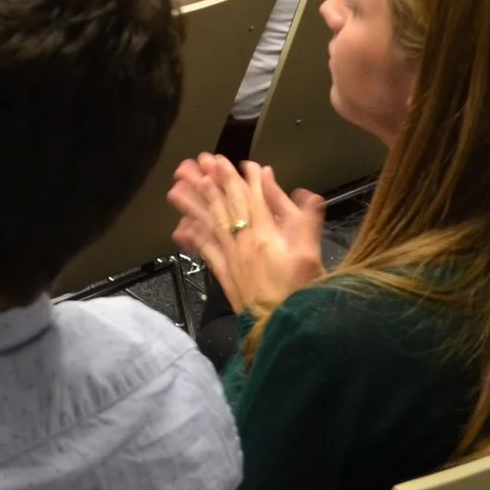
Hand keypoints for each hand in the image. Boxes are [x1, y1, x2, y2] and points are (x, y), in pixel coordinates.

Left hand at [169, 155, 324, 315]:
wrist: (282, 329)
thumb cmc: (301, 293)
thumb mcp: (312, 254)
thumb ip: (307, 221)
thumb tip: (305, 192)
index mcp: (265, 234)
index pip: (251, 198)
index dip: (242, 178)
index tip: (232, 160)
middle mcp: (243, 242)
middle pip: (226, 205)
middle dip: (214, 180)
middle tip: (200, 160)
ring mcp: (231, 259)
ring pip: (209, 223)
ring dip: (194, 202)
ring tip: (178, 185)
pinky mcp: (225, 276)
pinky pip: (205, 252)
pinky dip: (193, 238)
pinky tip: (181, 227)